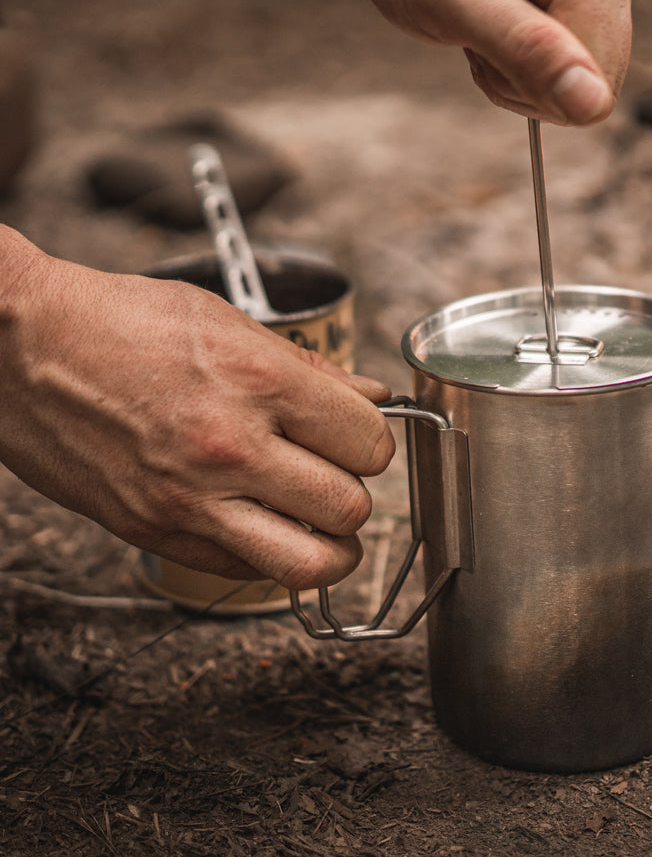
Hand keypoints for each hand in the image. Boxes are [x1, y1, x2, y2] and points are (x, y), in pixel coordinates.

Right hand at [0, 230, 393, 588]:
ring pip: (309, 564)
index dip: (374, 444)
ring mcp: (190, 497)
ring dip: (328, 548)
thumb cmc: (119, 322)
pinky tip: (259, 523)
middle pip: (350, 508)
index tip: (359, 441)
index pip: (370, 443)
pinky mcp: (153, 530)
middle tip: (337, 478)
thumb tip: (371, 396)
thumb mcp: (228, 322)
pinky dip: (267, 556)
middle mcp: (231, 446)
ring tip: (318, 523)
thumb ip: (310, 369)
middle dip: (354, 496)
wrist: (19, 345)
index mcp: (260, 382)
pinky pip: (243, 571)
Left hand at [63, 0, 636, 124]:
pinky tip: (481, 28)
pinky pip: (558, 75)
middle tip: (471, 34)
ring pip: (578, 82)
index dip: (540, 82)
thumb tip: (591, 104)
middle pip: (599, 76)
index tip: (485, 49)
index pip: (605, 67)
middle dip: (528, 77)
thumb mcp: (445, 4)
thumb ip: (521, 52)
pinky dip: (515, 71)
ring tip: (470, 26)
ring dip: (516, 75)